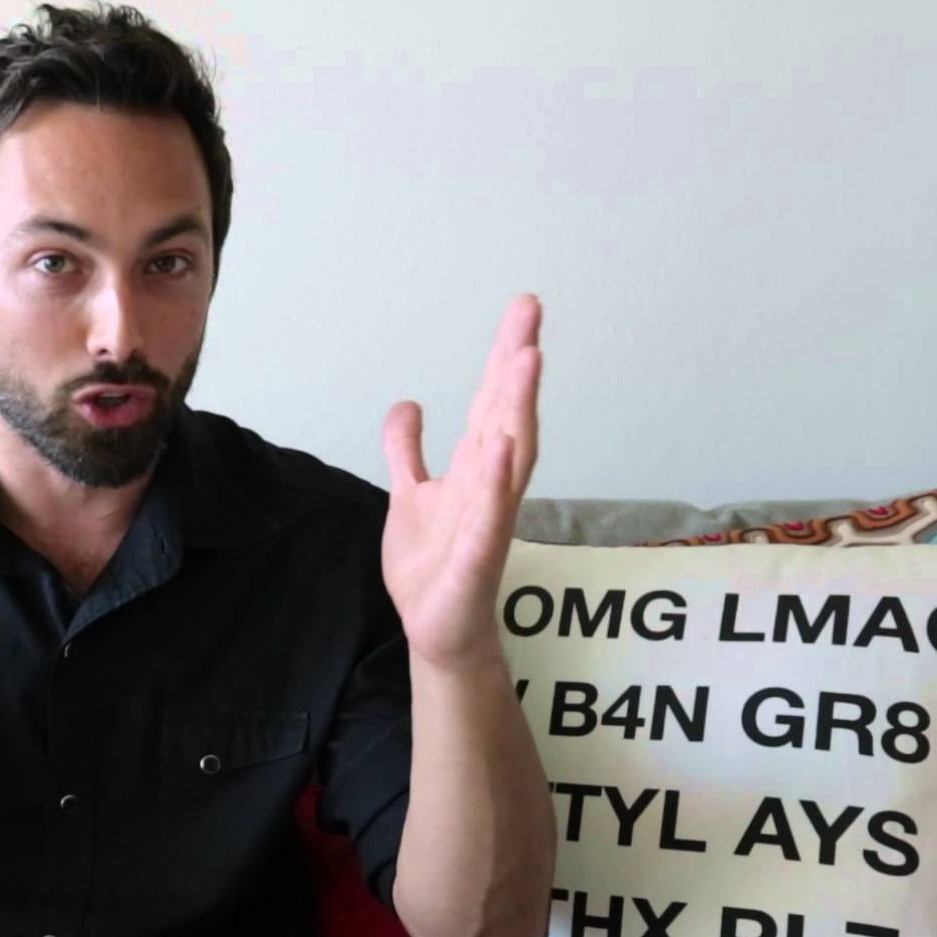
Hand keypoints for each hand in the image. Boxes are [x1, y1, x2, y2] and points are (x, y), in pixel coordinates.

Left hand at [380, 295, 542, 674]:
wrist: (436, 629)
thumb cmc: (432, 565)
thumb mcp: (410, 494)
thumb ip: (407, 450)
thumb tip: (408, 405)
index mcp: (475, 468)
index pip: (493, 402)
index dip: (505, 356)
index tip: (523, 308)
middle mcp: (490, 485)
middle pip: (507, 415)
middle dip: (516, 365)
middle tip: (528, 312)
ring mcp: (488, 520)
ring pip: (508, 456)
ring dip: (516, 408)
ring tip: (524, 361)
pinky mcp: (477, 559)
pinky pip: (490, 518)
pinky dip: (497, 485)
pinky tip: (503, 451)